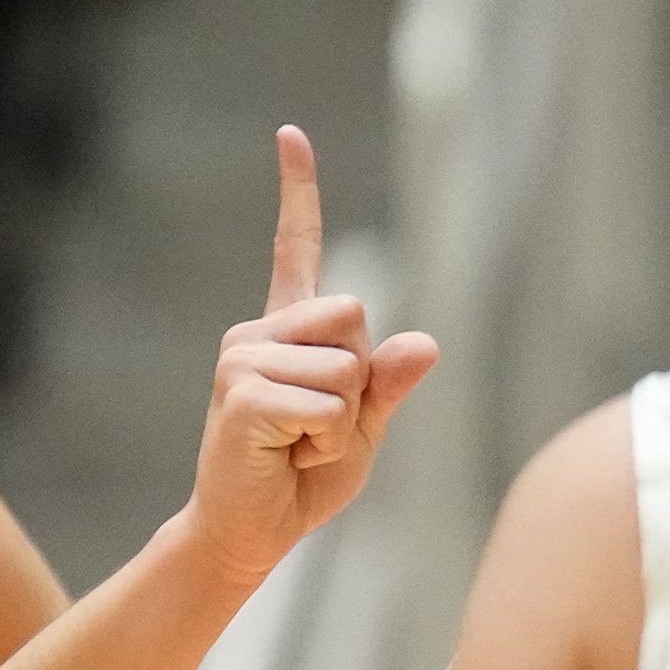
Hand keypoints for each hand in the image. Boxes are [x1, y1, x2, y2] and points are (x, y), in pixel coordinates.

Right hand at [176, 128, 436, 587]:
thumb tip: (426, 344)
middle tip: (319, 426)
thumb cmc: (302, 480)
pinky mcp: (242, 397)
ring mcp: (243, 361)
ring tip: (301, 446)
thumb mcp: (365, 429)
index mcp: (287, 331)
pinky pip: (327, 407)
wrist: (249, 535)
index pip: (295, 247)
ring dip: (343, 423)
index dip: (297, 190)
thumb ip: (390, 385)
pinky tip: (288, 458)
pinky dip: (326, 444)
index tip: (291, 133)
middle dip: (360, 380)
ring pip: (346, 369)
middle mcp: (258, 333)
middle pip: (355, 314)